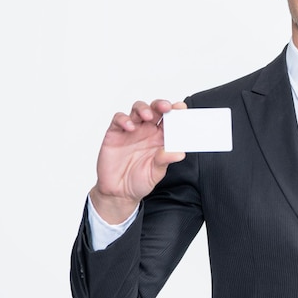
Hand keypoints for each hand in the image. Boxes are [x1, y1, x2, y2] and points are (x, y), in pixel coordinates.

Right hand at [90, 100, 186, 223]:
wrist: (118, 192)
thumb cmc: (139, 180)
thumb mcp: (156, 173)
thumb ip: (165, 160)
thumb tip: (179, 153)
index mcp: (160, 139)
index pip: (170, 121)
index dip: (176, 112)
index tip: (181, 108)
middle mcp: (147, 131)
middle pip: (155, 110)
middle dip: (161, 105)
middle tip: (167, 107)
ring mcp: (131, 131)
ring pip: (138, 110)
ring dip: (144, 109)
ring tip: (148, 116)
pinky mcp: (115, 133)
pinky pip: (119, 120)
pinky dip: (124, 119)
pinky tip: (130, 127)